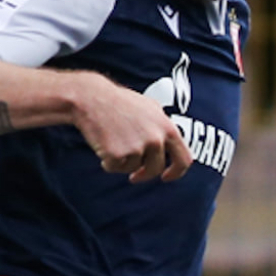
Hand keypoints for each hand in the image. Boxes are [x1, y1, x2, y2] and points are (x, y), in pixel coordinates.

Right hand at [74, 75, 191, 182]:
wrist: (92, 98)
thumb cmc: (120, 102)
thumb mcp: (151, 109)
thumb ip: (163, 128)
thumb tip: (171, 146)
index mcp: (167, 128)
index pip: (183, 159)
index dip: (176, 172)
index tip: (166, 177)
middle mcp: (155, 139)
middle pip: (155, 169)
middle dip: (144, 174)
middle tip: (134, 176)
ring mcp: (137, 147)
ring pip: (133, 168)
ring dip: (123, 163)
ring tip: (113, 142)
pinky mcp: (117, 154)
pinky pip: (115, 168)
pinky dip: (108, 162)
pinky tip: (103, 145)